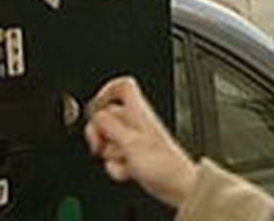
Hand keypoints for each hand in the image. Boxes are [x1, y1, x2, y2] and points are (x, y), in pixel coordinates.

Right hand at [84, 76, 198, 207]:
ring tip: (124, 160)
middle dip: (98, 132)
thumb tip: (96, 116)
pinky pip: (115, 157)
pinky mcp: (133, 156)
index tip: (95, 108)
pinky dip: (116, 166)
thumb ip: (110, 126)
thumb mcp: (130, 143)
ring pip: (108, 139)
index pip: (123, 86)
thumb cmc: (163, 165)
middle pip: (107, 115)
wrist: (178, 186)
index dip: (106, 91)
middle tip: (99, 145)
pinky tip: (128, 170)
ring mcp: (134, 140)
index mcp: (138, 113)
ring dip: (109, 153)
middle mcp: (136, 124)